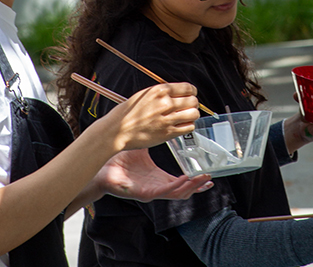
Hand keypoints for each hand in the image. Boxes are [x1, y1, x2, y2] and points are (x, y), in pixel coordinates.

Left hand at [95, 148, 212, 201]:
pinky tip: (185, 180)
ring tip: (203, 180)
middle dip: (198, 185)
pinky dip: (176, 186)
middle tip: (210, 178)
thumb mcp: (143, 147)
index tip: (206, 172)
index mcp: (157, 177)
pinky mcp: (144, 193)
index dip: (194, 178)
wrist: (101, 166)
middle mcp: (156, 185)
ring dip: (191, 187)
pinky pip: (164, 191)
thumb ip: (154, 137)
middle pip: (183, 189)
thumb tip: (163, 120)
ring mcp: (151, 191)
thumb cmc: (119, 158)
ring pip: (177, 193)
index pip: (180, 180)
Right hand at [109, 82, 199, 150]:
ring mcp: (168, 119)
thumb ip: (162, 92)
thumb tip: (177, 93)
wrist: (117, 130)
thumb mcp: (144, 94)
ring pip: (194, 114)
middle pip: (193, 101)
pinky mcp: (168, 133)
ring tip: (185, 117)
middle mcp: (166, 103)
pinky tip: (181, 126)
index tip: (190, 95)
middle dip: (192, 104)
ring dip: (192, 115)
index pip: (188, 88)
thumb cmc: (127, 113)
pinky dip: (188, 126)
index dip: (191, 92)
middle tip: (187, 107)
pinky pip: (189, 128)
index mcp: (160, 91)